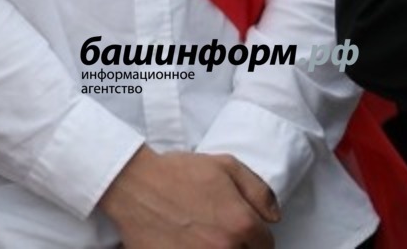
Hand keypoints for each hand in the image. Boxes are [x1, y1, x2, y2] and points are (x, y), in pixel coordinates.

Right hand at [99, 146, 278, 247]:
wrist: (133, 183)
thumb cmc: (176, 172)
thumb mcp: (224, 165)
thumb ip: (259, 190)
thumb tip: (274, 218)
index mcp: (241, 223)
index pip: (266, 244)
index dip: (256, 236)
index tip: (242, 230)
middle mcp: (226, 247)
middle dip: (240, 246)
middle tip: (221, 233)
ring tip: (206, 240)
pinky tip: (188, 244)